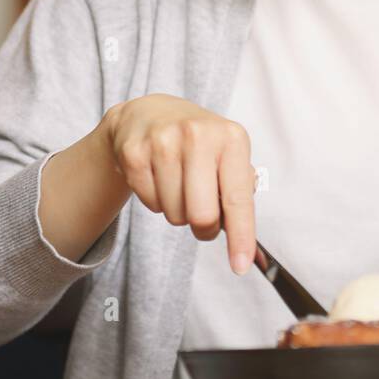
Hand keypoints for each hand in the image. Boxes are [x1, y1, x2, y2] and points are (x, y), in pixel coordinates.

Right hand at [102, 95, 257, 273]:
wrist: (150, 113)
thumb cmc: (197, 143)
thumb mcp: (228, 154)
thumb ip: (241, 191)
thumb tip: (244, 237)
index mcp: (231, 138)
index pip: (238, 198)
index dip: (241, 236)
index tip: (240, 265)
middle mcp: (198, 135)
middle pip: (202, 215)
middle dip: (204, 228)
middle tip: (203, 216)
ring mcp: (163, 141)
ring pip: (174, 214)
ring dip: (178, 212)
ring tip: (178, 184)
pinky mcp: (134, 152)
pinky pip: (150, 204)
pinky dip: (156, 201)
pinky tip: (158, 177)